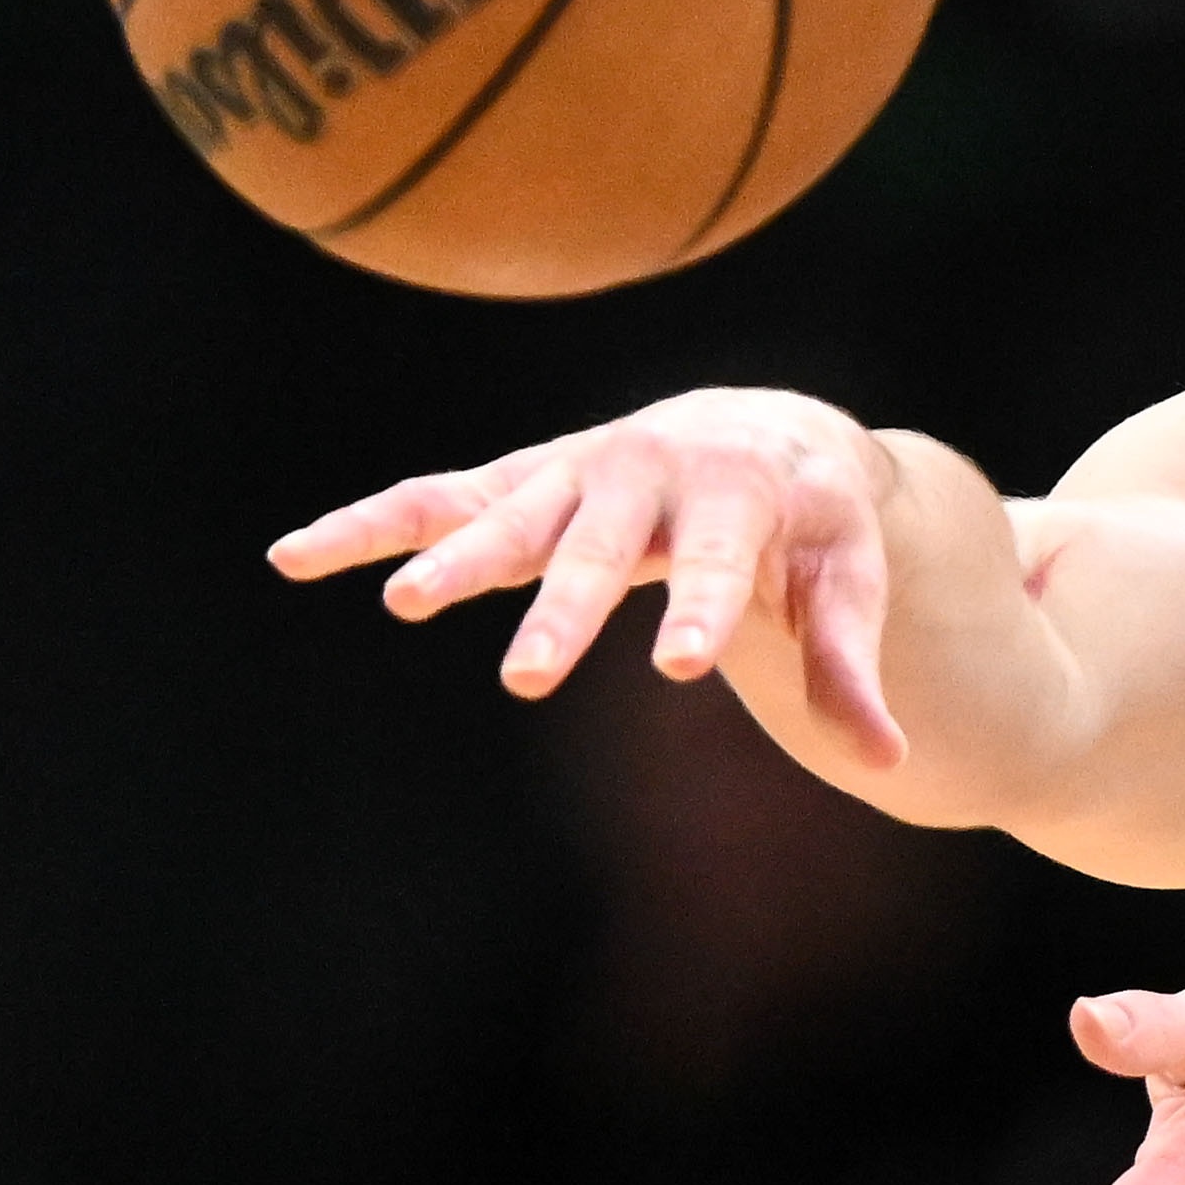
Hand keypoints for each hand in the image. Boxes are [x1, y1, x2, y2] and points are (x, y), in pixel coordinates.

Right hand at [268, 390, 907, 761]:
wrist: (766, 427)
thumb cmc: (813, 523)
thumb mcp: (848, 581)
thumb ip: (851, 664)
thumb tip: (890, 758)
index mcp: (742, 491)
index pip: (723, 565)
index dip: (705, 615)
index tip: (679, 669)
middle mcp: (648, 471)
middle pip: (602, 548)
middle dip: (564, 610)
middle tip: (526, 678)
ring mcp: (575, 472)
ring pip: (506, 516)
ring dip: (454, 559)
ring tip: (402, 605)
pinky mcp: (523, 482)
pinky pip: (434, 498)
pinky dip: (368, 524)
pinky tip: (294, 554)